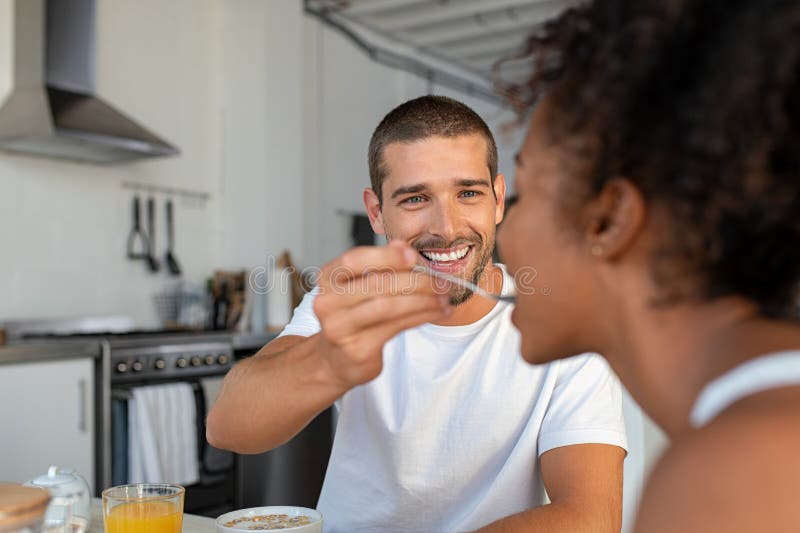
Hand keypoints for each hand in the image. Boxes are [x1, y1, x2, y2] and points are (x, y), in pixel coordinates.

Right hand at [313, 240, 449, 388]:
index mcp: (328, 279)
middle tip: (440, 280)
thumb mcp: (360, 286)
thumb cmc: (353, 316)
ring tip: (444, 297)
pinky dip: (422, 317)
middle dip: (415, 281)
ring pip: (388, 307)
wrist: (336, 359)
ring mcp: (340, 328)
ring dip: (423, 300)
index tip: (413, 255)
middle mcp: (327, 303)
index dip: (385, 255)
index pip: (354, 260)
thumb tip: (403, 245)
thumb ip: (380, 266)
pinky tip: (437, 312)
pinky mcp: (357, 349)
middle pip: (376, 284)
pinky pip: (396, 327)